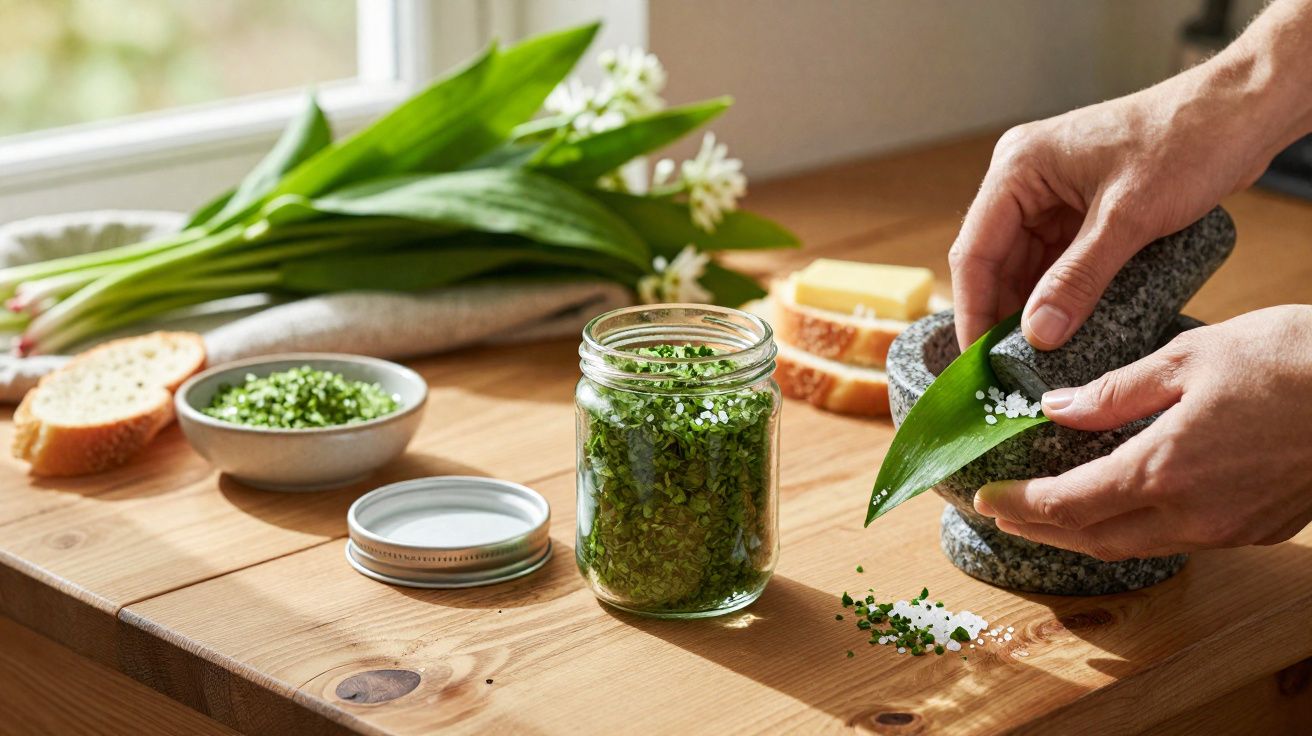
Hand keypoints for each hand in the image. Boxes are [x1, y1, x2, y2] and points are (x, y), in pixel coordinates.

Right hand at [949, 0, 1311, 351]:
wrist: (1245, 110)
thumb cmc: (1190, 139)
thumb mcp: (1129, 218)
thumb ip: (1078, 279)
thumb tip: (1038, 335)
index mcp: (1019, 167)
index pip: (976, 250)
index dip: (974, 309)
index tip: (979, 361)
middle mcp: (1026, 178)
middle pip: (997, 261)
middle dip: (1004, 314)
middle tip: (1010, 368)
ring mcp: (1055, 193)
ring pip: (1027, 265)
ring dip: (1033, 308)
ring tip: (1039, 357)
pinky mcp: (1083, 208)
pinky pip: (1058, 260)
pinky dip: (1060, 294)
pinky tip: (1066, 327)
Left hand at [972, 306, 1311, 560]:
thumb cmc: (1291, 360)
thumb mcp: (1189, 357)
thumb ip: (1115, 391)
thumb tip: (1056, 409)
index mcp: (1163, 468)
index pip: (1066, 504)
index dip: (1019, 507)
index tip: (985, 500)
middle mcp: (1191, 513)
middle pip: (1094, 539)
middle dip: (1040, 530)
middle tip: (1003, 516)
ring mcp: (1228, 528)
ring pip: (1137, 545)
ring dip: (1086, 534)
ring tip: (1049, 516)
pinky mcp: (1258, 529)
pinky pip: (1179, 540)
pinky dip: (1136, 529)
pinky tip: (1124, 506)